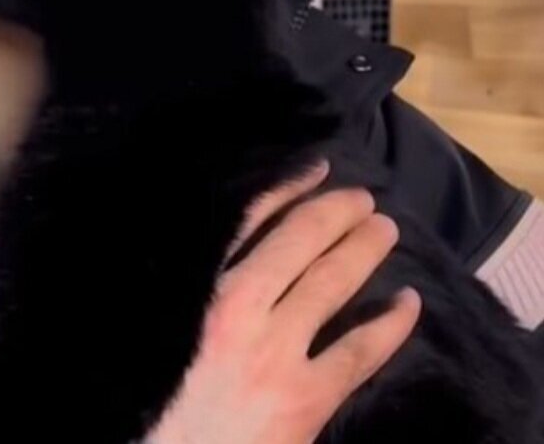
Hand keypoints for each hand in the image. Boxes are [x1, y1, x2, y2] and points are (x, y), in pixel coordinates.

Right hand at [146, 160, 420, 443]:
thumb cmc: (160, 390)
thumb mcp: (163, 320)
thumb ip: (189, 281)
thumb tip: (221, 240)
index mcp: (201, 286)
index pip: (251, 220)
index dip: (288, 189)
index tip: (315, 169)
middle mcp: (240, 309)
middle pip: (299, 243)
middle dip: (335, 213)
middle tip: (364, 199)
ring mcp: (278, 353)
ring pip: (330, 286)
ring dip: (362, 251)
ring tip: (385, 229)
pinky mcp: (307, 398)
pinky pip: (358, 353)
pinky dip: (389, 325)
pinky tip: (408, 304)